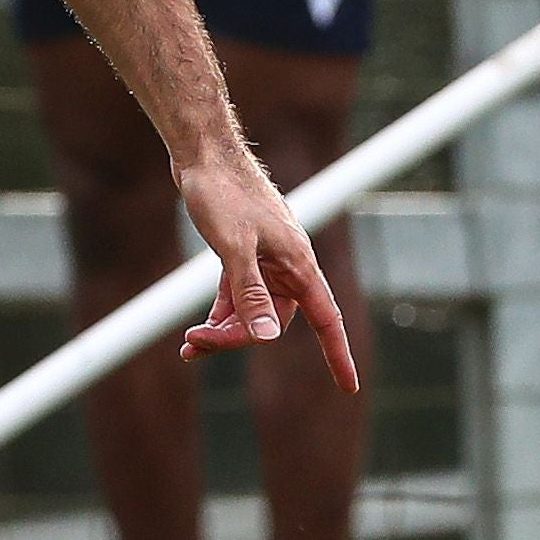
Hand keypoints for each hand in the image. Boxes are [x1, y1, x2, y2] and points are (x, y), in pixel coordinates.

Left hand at [173, 142, 361, 388]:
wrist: (204, 151)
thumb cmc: (222, 192)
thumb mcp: (233, 247)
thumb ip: (249, 293)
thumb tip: (266, 337)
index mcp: (298, 264)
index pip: (327, 319)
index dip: (338, 355)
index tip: (350, 387)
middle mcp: (288, 264)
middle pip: (274, 321)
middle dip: (240, 337)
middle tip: (196, 341)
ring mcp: (265, 259)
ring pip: (254, 311)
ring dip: (225, 330)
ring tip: (190, 343)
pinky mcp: (242, 253)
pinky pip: (238, 296)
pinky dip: (220, 314)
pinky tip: (196, 330)